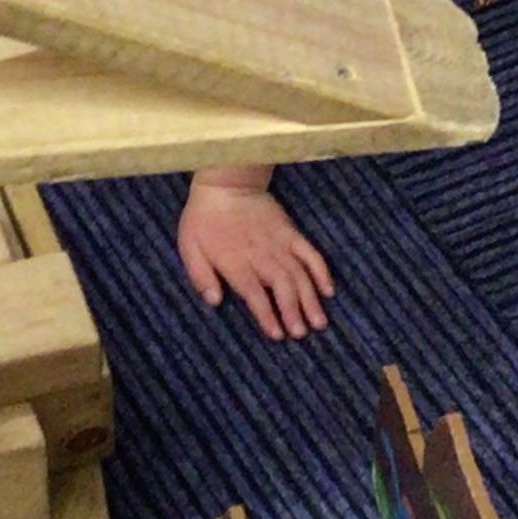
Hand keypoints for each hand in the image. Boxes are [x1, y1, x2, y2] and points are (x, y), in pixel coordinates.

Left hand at [178, 172, 333, 341]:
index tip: (278, 335)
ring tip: (319, 322)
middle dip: (293, 311)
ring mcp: (280, 244)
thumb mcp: (190, 246)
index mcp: (236, 262)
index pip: (255, 294)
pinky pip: (311, 253)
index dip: (267, 316)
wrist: (227, 183)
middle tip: (302, 333)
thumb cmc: (204, 218)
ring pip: (300, 274)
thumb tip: (214, 301)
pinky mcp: (291, 233)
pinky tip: (328, 290)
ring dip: (310, 299)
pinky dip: (321, 271)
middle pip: (282, 287)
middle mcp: (261, 256)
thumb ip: (201, 275)